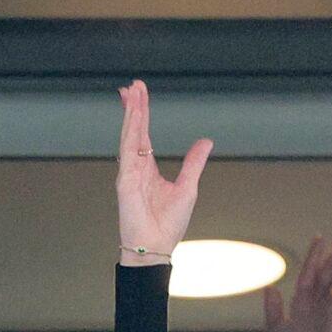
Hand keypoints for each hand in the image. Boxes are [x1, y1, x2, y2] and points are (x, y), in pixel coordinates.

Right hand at [114, 80, 210, 262]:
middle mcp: (136, 167)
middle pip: (134, 130)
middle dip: (134, 107)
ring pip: (129, 135)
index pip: (143, 134)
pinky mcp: (125, 180)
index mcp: (148, 169)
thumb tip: (206, 141)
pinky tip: (133, 116)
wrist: (156, 247)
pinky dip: (130, 132)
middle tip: (134, 84)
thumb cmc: (168, 224)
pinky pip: (128, 150)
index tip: (139, 93)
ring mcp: (128, 172)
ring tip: (132, 92)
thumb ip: (193, 162)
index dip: (142, 114)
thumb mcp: (187, 187)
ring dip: (132, 114)